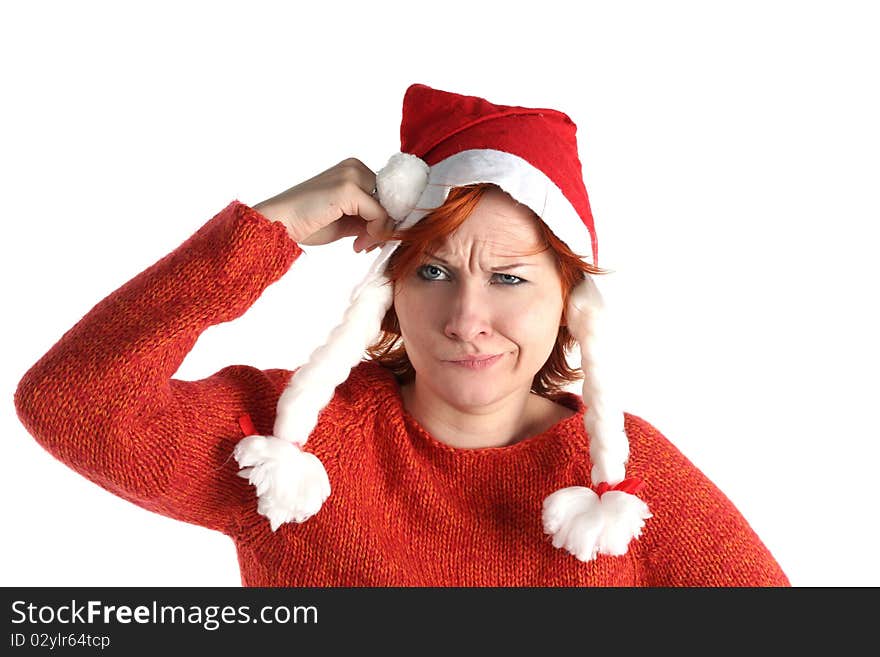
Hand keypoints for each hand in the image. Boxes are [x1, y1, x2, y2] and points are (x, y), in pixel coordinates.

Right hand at [253, 157, 393, 250]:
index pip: (387, 193)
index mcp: (353, 169)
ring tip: (360, 246)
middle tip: (367, 245)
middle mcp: (354, 167)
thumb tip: (390, 228)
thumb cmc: (307, 222)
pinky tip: (357, 244)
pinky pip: (379, 214)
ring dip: (379, 232)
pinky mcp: (349, 189)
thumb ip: (367, 219)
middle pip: (390, 199)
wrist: (279, 223)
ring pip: (387, 207)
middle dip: (384, 225)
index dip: (386, 218)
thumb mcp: (346, 220)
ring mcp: (352, 175)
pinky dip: (374, 233)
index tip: (373, 239)